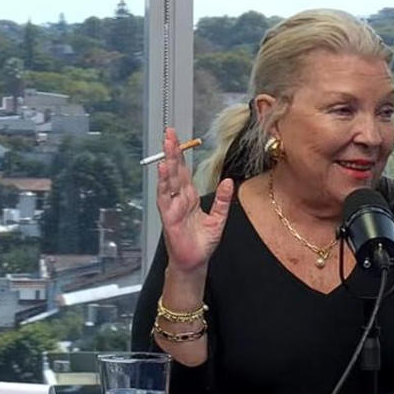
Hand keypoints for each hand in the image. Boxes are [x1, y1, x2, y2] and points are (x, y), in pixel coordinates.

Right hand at [157, 128, 233, 274]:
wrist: (195, 261)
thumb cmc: (203, 242)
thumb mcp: (219, 218)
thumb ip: (224, 200)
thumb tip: (230, 181)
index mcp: (190, 197)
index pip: (185, 171)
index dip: (182, 154)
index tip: (178, 138)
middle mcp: (180, 198)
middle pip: (175, 170)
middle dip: (172, 151)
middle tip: (169, 132)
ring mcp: (172, 206)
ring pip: (168, 179)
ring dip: (167, 161)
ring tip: (166, 144)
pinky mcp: (168, 216)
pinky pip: (165, 197)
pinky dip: (163, 183)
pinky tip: (163, 169)